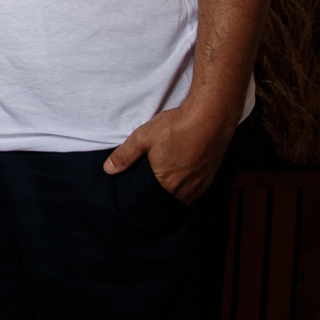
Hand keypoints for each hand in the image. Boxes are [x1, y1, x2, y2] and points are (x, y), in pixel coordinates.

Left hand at [104, 104, 234, 203]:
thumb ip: (125, 155)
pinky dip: (189, 190)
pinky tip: (183, 181)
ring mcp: (201, 184)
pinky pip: (198, 192)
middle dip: (159, 200)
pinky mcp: (211, 176)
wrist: (211, 116)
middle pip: (169, 203)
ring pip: (185, 199)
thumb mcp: (143, 137)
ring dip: (175, 196)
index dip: (144, 201)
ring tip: (165, 188)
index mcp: (167, 184)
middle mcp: (186, 189)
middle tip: (150, 193)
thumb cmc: (177, 126)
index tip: (138, 199)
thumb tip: (108, 169)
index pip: (151, 203)